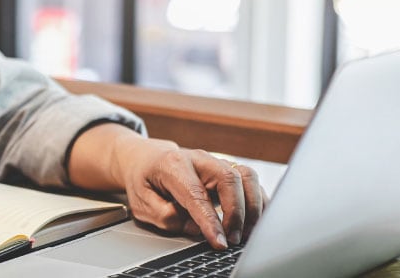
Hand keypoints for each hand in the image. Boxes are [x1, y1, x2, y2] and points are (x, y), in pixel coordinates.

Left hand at [67, 124, 264, 249]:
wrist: (146, 158)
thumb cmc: (144, 180)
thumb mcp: (141, 203)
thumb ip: (165, 216)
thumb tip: (195, 227)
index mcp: (172, 165)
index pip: (196, 194)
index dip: (210, 220)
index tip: (219, 242)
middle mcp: (198, 159)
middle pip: (229, 179)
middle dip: (236, 213)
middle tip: (232, 239)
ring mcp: (215, 161)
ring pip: (246, 176)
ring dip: (252, 207)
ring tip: (246, 232)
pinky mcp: (227, 169)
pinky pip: (251, 181)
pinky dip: (258, 201)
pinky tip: (255, 220)